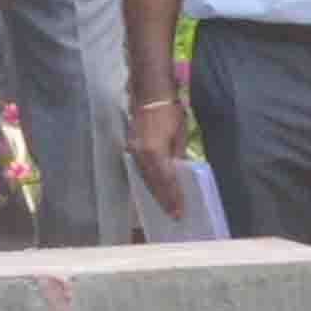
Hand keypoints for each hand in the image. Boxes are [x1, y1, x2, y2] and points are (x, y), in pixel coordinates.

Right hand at [126, 90, 189, 219]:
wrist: (149, 95)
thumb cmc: (169, 112)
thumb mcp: (179, 135)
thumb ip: (177, 156)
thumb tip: (178, 172)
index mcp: (155, 152)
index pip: (166, 180)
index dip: (173, 197)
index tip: (179, 212)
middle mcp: (141, 156)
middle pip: (153, 184)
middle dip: (164, 200)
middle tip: (173, 215)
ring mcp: (134, 153)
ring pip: (145, 179)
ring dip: (155, 194)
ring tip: (166, 207)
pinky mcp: (131, 149)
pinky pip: (141, 171)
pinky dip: (149, 183)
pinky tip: (155, 190)